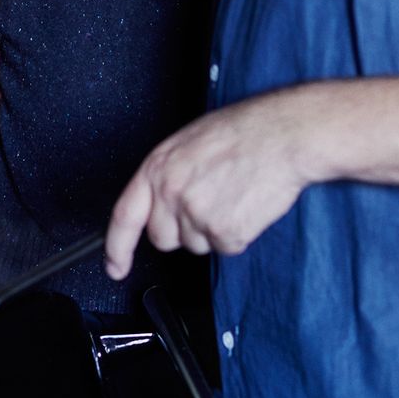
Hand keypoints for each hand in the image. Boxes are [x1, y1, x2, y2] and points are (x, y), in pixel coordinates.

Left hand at [104, 93, 312, 279]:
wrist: (282, 135)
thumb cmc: (243, 131)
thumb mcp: (188, 142)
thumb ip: (167, 174)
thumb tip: (159, 203)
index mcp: (158, 168)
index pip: (124, 216)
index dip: (116, 248)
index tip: (115, 266)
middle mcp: (171, 193)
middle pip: (163, 238)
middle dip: (180, 230)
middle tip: (208, 202)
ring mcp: (197, 215)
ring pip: (196, 245)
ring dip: (212, 230)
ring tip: (232, 194)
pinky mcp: (225, 232)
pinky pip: (226, 247)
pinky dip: (238, 233)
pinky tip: (246, 204)